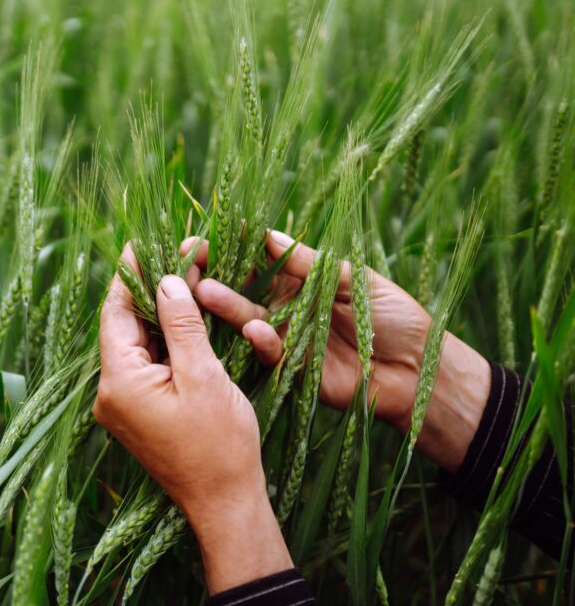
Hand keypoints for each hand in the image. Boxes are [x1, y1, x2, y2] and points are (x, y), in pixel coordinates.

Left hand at [94, 245, 291, 592]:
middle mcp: (112, 392)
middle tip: (178, 253)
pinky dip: (166, 340)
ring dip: (161, 313)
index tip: (143, 240)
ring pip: (138, 343)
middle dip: (152, 289)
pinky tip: (187, 316)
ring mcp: (124, 404)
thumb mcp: (203, 376)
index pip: (115, 312)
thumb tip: (166, 279)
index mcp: (120, 381)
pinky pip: (148, 364)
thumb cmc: (219, 444)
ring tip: (187, 275)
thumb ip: (182, 325)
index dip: (130, 273)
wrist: (225, 503)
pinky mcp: (140, 412)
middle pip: (125, 325)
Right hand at [184, 231, 489, 472]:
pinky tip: (254, 328)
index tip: (202, 237)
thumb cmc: (395, 317)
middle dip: (213, 274)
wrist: (421, 369)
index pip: (258, 260)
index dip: (231, 248)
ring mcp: (289, 338)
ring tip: (201, 292)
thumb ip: (311, 263)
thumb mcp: (356, 279)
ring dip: (224, 306)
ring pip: (248, 318)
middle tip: (185, 262)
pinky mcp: (295, 369)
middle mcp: (288, 307)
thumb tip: (268, 236)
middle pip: (243, 287)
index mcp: (302, 280)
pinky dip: (261, 342)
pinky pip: (271, 353)